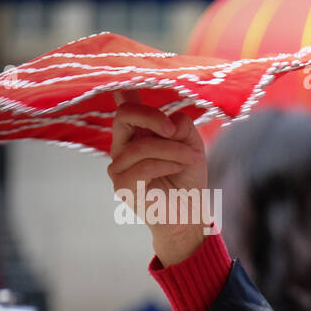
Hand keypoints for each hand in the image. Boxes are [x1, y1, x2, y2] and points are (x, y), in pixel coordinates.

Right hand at [107, 94, 209, 265]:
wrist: (188, 214)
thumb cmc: (188, 179)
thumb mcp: (191, 146)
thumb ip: (181, 127)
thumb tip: (170, 118)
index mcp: (136, 135)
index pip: (126, 107)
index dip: (133, 97)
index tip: (152, 103)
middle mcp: (122, 148)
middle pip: (124, 116)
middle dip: (152, 117)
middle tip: (173, 131)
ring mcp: (118, 167)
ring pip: (142, 146)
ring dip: (173, 150)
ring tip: (192, 159)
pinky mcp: (122, 185)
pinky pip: (143, 166)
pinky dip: (165, 164)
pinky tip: (178, 168)